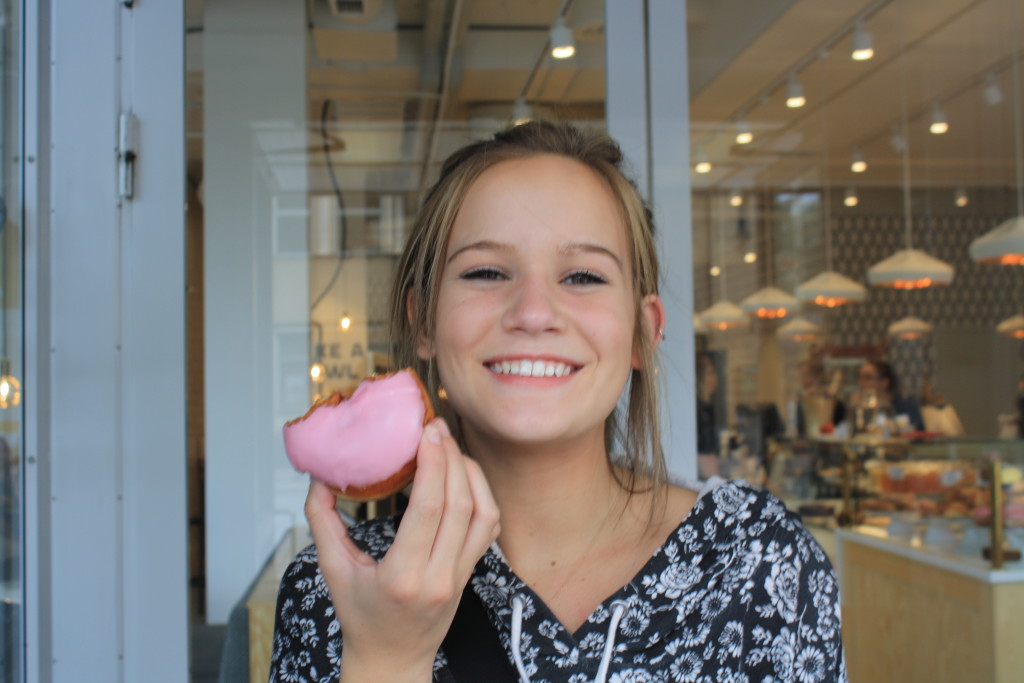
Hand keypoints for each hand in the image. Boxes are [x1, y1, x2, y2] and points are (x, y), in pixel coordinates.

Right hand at [304, 418, 499, 682]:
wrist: (392, 660)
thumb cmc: (361, 618)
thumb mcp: (333, 571)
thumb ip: (322, 523)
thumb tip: (318, 479)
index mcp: (403, 576)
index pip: (430, 510)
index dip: (433, 464)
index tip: (427, 432)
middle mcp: (439, 576)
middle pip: (460, 505)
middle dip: (451, 458)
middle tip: (437, 427)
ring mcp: (460, 575)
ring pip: (484, 513)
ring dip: (471, 473)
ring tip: (450, 446)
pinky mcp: (470, 572)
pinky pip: (488, 527)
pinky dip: (482, 494)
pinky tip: (464, 475)